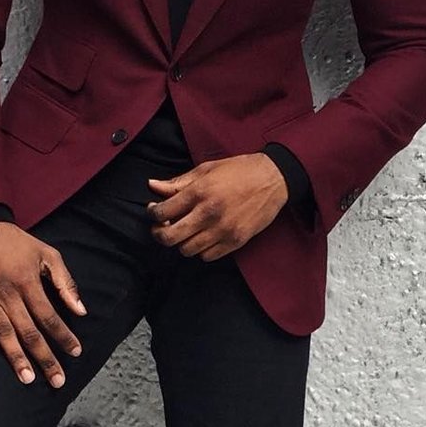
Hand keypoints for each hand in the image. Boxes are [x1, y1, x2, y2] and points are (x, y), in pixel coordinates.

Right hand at [0, 221, 86, 386]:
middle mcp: (6, 293)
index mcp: (27, 281)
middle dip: (45, 357)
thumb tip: (80, 310)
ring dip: (16, 357)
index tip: (75, 352)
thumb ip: (65, 282)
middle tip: (57, 380)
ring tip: (28, 378)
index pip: (49, 316)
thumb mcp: (47, 253)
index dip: (63, 336)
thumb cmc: (15, 243)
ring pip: (3, 333)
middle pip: (28, 331)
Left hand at [146, 153, 288, 260]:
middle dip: (160, 233)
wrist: (273, 179)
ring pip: (187, 250)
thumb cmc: (238, 170)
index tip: (155, 210)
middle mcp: (209, 214)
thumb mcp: (206, 170)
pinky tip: (203, 236)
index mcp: (199, 192)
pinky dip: (201, 250)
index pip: (162, 212)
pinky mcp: (236, 241)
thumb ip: (178, 182)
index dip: (153, 213)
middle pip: (170, 237)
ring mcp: (223, 230)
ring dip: (182, 241)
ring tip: (186, 230)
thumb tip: (152, 186)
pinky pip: (207, 256)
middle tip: (162, 226)